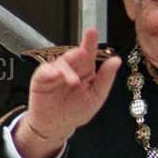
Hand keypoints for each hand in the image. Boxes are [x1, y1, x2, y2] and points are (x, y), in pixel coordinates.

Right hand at [14, 27, 121, 157]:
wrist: (58, 126)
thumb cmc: (77, 110)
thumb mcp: (96, 96)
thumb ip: (106, 79)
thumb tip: (117, 60)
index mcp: (85, 70)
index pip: (89, 53)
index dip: (90, 42)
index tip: (92, 31)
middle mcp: (70, 67)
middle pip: (75, 55)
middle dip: (79, 52)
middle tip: (84, 52)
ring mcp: (55, 72)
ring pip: (61, 62)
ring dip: (67, 69)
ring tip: (73, 81)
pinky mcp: (41, 79)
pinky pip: (44, 71)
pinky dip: (50, 72)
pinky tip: (56, 75)